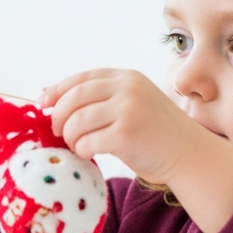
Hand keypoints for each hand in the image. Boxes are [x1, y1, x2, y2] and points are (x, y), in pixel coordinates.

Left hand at [41, 69, 203, 181]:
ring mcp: (128, 110)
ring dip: (70, 137)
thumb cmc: (156, 134)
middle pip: (74, 98)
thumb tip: (51, 99)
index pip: (82, 78)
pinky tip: (91, 153)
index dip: (57, 90)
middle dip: (59, 117)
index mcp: (127, 77)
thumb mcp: (133, 104)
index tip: (43, 103)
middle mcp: (128, 89)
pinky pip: (87, 142)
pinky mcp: (126, 134)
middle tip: (58, 132)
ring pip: (76, 121)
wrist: (190, 154)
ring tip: (78, 145)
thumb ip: (102, 99)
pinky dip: (82, 150)